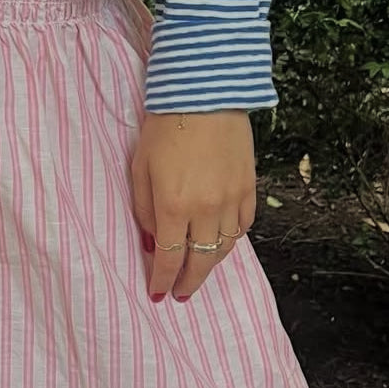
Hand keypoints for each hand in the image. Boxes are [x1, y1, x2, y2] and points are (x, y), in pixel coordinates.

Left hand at [131, 111, 256, 302]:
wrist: (203, 93)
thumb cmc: (164, 127)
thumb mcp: (140, 168)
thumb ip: (144, 210)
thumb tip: (151, 242)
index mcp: (173, 205)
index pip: (168, 258)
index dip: (162, 280)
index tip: (157, 294)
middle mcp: (205, 209)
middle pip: (200, 261)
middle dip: (188, 283)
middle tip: (180, 294)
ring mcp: (231, 199)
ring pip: (224, 248)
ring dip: (210, 264)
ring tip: (198, 269)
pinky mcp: (249, 187)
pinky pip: (242, 226)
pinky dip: (231, 239)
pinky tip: (220, 242)